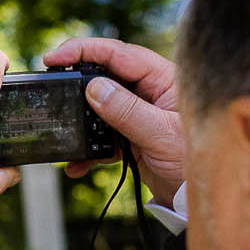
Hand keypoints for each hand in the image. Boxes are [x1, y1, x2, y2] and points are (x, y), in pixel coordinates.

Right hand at [43, 37, 187, 206]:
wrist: (197, 199)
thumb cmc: (194, 163)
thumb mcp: (160, 134)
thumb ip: (126, 110)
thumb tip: (93, 88)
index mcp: (163, 78)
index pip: (118, 53)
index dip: (84, 50)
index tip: (54, 58)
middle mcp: (150, 91)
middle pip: (105, 75)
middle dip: (76, 83)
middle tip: (51, 87)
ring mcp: (140, 114)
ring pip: (99, 106)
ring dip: (80, 121)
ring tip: (64, 130)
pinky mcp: (132, 136)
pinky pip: (102, 135)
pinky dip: (88, 149)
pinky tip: (77, 163)